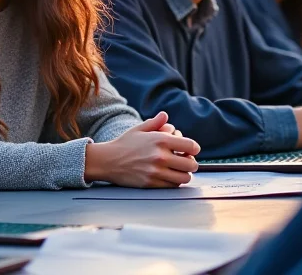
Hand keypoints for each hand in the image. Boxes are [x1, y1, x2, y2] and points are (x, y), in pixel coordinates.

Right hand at [85, 111, 200, 188]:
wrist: (107, 160)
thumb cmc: (124, 144)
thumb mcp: (139, 129)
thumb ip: (155, 122)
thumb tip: (165, 116)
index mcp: (160, 140)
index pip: (191, 146)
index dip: (194, 148)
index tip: (190, 150)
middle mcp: (160, 156)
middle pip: (191, 164)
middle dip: (191, 162)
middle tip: (185, 161)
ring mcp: (156, 171)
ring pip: (184, 177)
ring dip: (184, 174)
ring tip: (178, 170)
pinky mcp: (152, 183)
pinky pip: (172, 186)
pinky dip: (174, 182)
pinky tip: (168, 176)